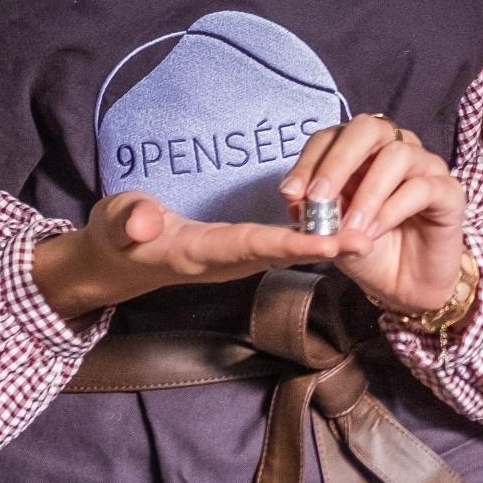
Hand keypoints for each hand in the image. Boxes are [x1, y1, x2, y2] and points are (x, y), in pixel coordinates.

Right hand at [33, 189, 369, 319]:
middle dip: (324, 247)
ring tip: (370, 233)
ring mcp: (231, 258)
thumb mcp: (113, 224)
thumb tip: (143, 222)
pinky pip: (277, 247)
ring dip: (324, 244)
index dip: (291, 245)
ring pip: (284, 251)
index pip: (251, 245)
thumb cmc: (113, 235)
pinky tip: (339, 226)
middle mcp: (223, 259)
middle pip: (281, 253)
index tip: (331, 243)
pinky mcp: (235, 252)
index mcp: (197, 251)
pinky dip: (308, 239)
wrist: (111, 260)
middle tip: (371, 238)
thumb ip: (128, 221)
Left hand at [281, 114, 469, 317]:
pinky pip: (421, 188)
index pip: (333, 136)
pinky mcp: (449, 191)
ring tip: (350, 228)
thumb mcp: (332, 233)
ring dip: (366, 193)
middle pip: (368, 129)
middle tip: (318, 198)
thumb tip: (296, 196)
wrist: (405, 288)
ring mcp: (426, 167)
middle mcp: (396, 150)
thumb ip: (316, 212)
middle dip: (337, 162)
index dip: (309, 160)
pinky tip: (374, 232)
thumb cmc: (371, 252)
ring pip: (396, 155)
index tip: (291, 193)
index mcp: (363, 153)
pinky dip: (391, 210)